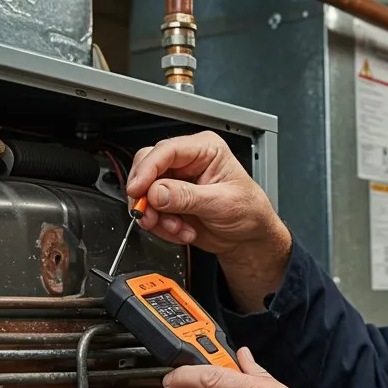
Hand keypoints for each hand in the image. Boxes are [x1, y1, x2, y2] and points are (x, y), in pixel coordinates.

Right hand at [126, 131, 292, 311]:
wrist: (249, 237)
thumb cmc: (249, 211)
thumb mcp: (221, 203)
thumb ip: (187, 197)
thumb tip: (156, 192)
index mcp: (205, 149)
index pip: (166, 150)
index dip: (147, 169)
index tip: (138, 190)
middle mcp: (187, 162)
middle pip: (147, 167)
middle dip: (146, 195)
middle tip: (150, 214)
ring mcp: (176, 182)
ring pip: (145, 192)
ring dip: (156, 216)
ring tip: (178, 228)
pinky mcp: (170, 201)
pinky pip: (150, 211)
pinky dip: (161, 226)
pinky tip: (181, 231)